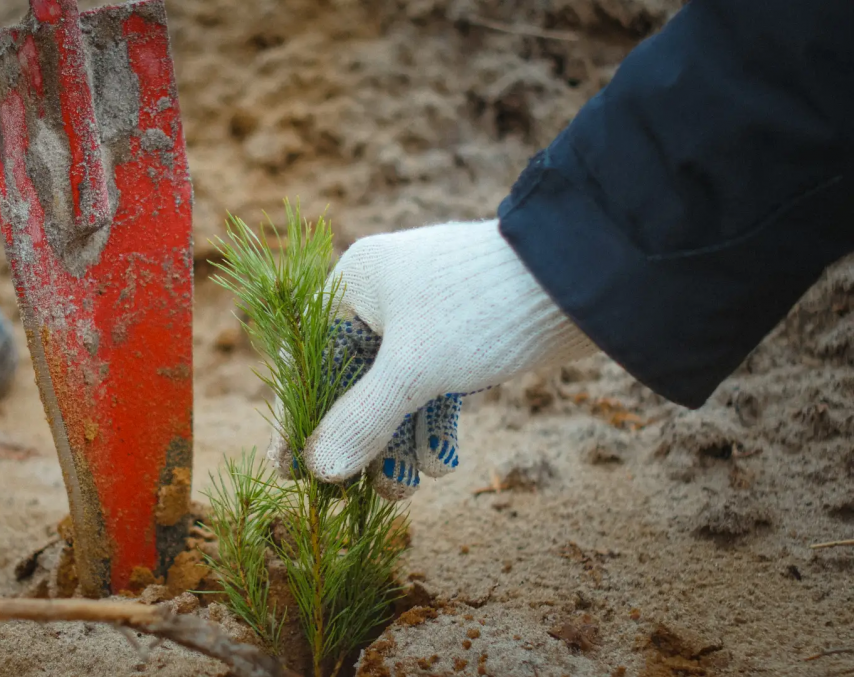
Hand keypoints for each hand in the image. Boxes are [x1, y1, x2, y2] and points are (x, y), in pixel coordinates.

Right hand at [266, 219, 597, 498]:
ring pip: (395, 394)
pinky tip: (440, 465)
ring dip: (398, 444)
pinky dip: (432, 428)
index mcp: (357, 283)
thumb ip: (362, 420)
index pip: (307, 358)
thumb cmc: (482, 309)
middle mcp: (384, 298)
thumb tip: (316, 470)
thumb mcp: (414, 369)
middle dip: (360, 441)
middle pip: (351, 383)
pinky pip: (431, 392)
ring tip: (406, 489)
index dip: (299, 417)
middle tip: (360, 492)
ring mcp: (425, 320)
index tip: (291, 471)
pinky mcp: (463, 341)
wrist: (587, 279)